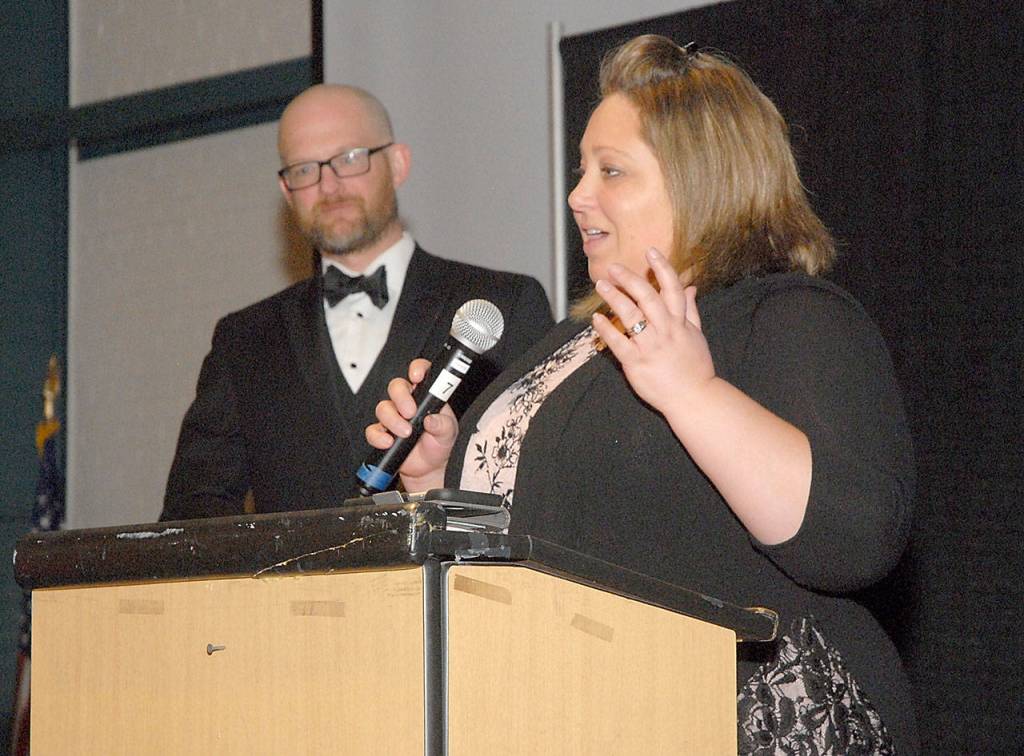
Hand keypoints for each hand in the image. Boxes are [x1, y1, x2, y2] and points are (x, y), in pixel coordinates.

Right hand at [365, 358, 457, 490]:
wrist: (429, 467)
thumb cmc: (439, 443)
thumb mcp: (448, 433)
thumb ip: (443, 424)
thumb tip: (432, 419)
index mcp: (425, 396)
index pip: (420, 373)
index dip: (417, 369)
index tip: (417, 376)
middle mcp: (407, 402)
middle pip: (396, 387)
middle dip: (401, 398)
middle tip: (410, 412)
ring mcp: (393, 417)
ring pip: (383, 407)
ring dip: (393, 420)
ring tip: (405, 433)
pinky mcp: (382, 433)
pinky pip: (373, 430)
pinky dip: (379, 436)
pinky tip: (389, 442)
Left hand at [591, 248, 714, 411]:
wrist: (694, 398)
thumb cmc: (695, 367)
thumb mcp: (696, 335)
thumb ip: (690, 310)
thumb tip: (691, 288)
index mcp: (680, 322)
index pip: (672, 288)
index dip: (662, 268)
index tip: (650, 251)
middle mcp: (665, 330)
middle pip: (647, 297)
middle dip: (630, 279)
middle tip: (613, 268)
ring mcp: (651, 346)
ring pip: (631, 316)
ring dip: (615, 298)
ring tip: (601, 285)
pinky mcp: (637, 363)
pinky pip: (618, 343)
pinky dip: (606, 329)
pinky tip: (596, 318)